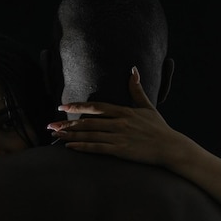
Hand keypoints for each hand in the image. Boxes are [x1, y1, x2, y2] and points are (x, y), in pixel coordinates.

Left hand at [47, 68, 176, 166]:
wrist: (170, 147)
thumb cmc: (159, 128)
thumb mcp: (147, 106)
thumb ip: (136, 89)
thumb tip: (133, 69)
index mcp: (124, 112)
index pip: (96, 107)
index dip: (77, 106)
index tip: (62, 106)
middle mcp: (119, 123)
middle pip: (88, 122)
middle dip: (67, 123)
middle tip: (50, 125)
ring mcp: (119, 137)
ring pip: (90, 135)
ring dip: (71, 135)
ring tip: (56, 135)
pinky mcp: (121, 150)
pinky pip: (98, 148)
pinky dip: (83, 147)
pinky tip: (70, 147)